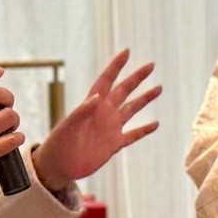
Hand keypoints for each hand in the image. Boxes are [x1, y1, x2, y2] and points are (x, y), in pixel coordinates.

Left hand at [32, 50, 160, 188]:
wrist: (59, 166)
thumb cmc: (59, 143)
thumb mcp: (69, 126)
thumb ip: (83, 111)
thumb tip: (98, 96)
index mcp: (92, 104)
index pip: (106, 80)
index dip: (116, 66)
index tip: (127, 52)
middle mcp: (103, 113)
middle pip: (124, 90)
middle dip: (137, 78)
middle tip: (151, 65)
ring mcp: (110, 128)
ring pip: (131, 109)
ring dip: (144, 99)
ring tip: (158, 88)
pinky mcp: (114, 144)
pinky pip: (133, 135)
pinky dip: (144, 130)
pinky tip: (156, 124)